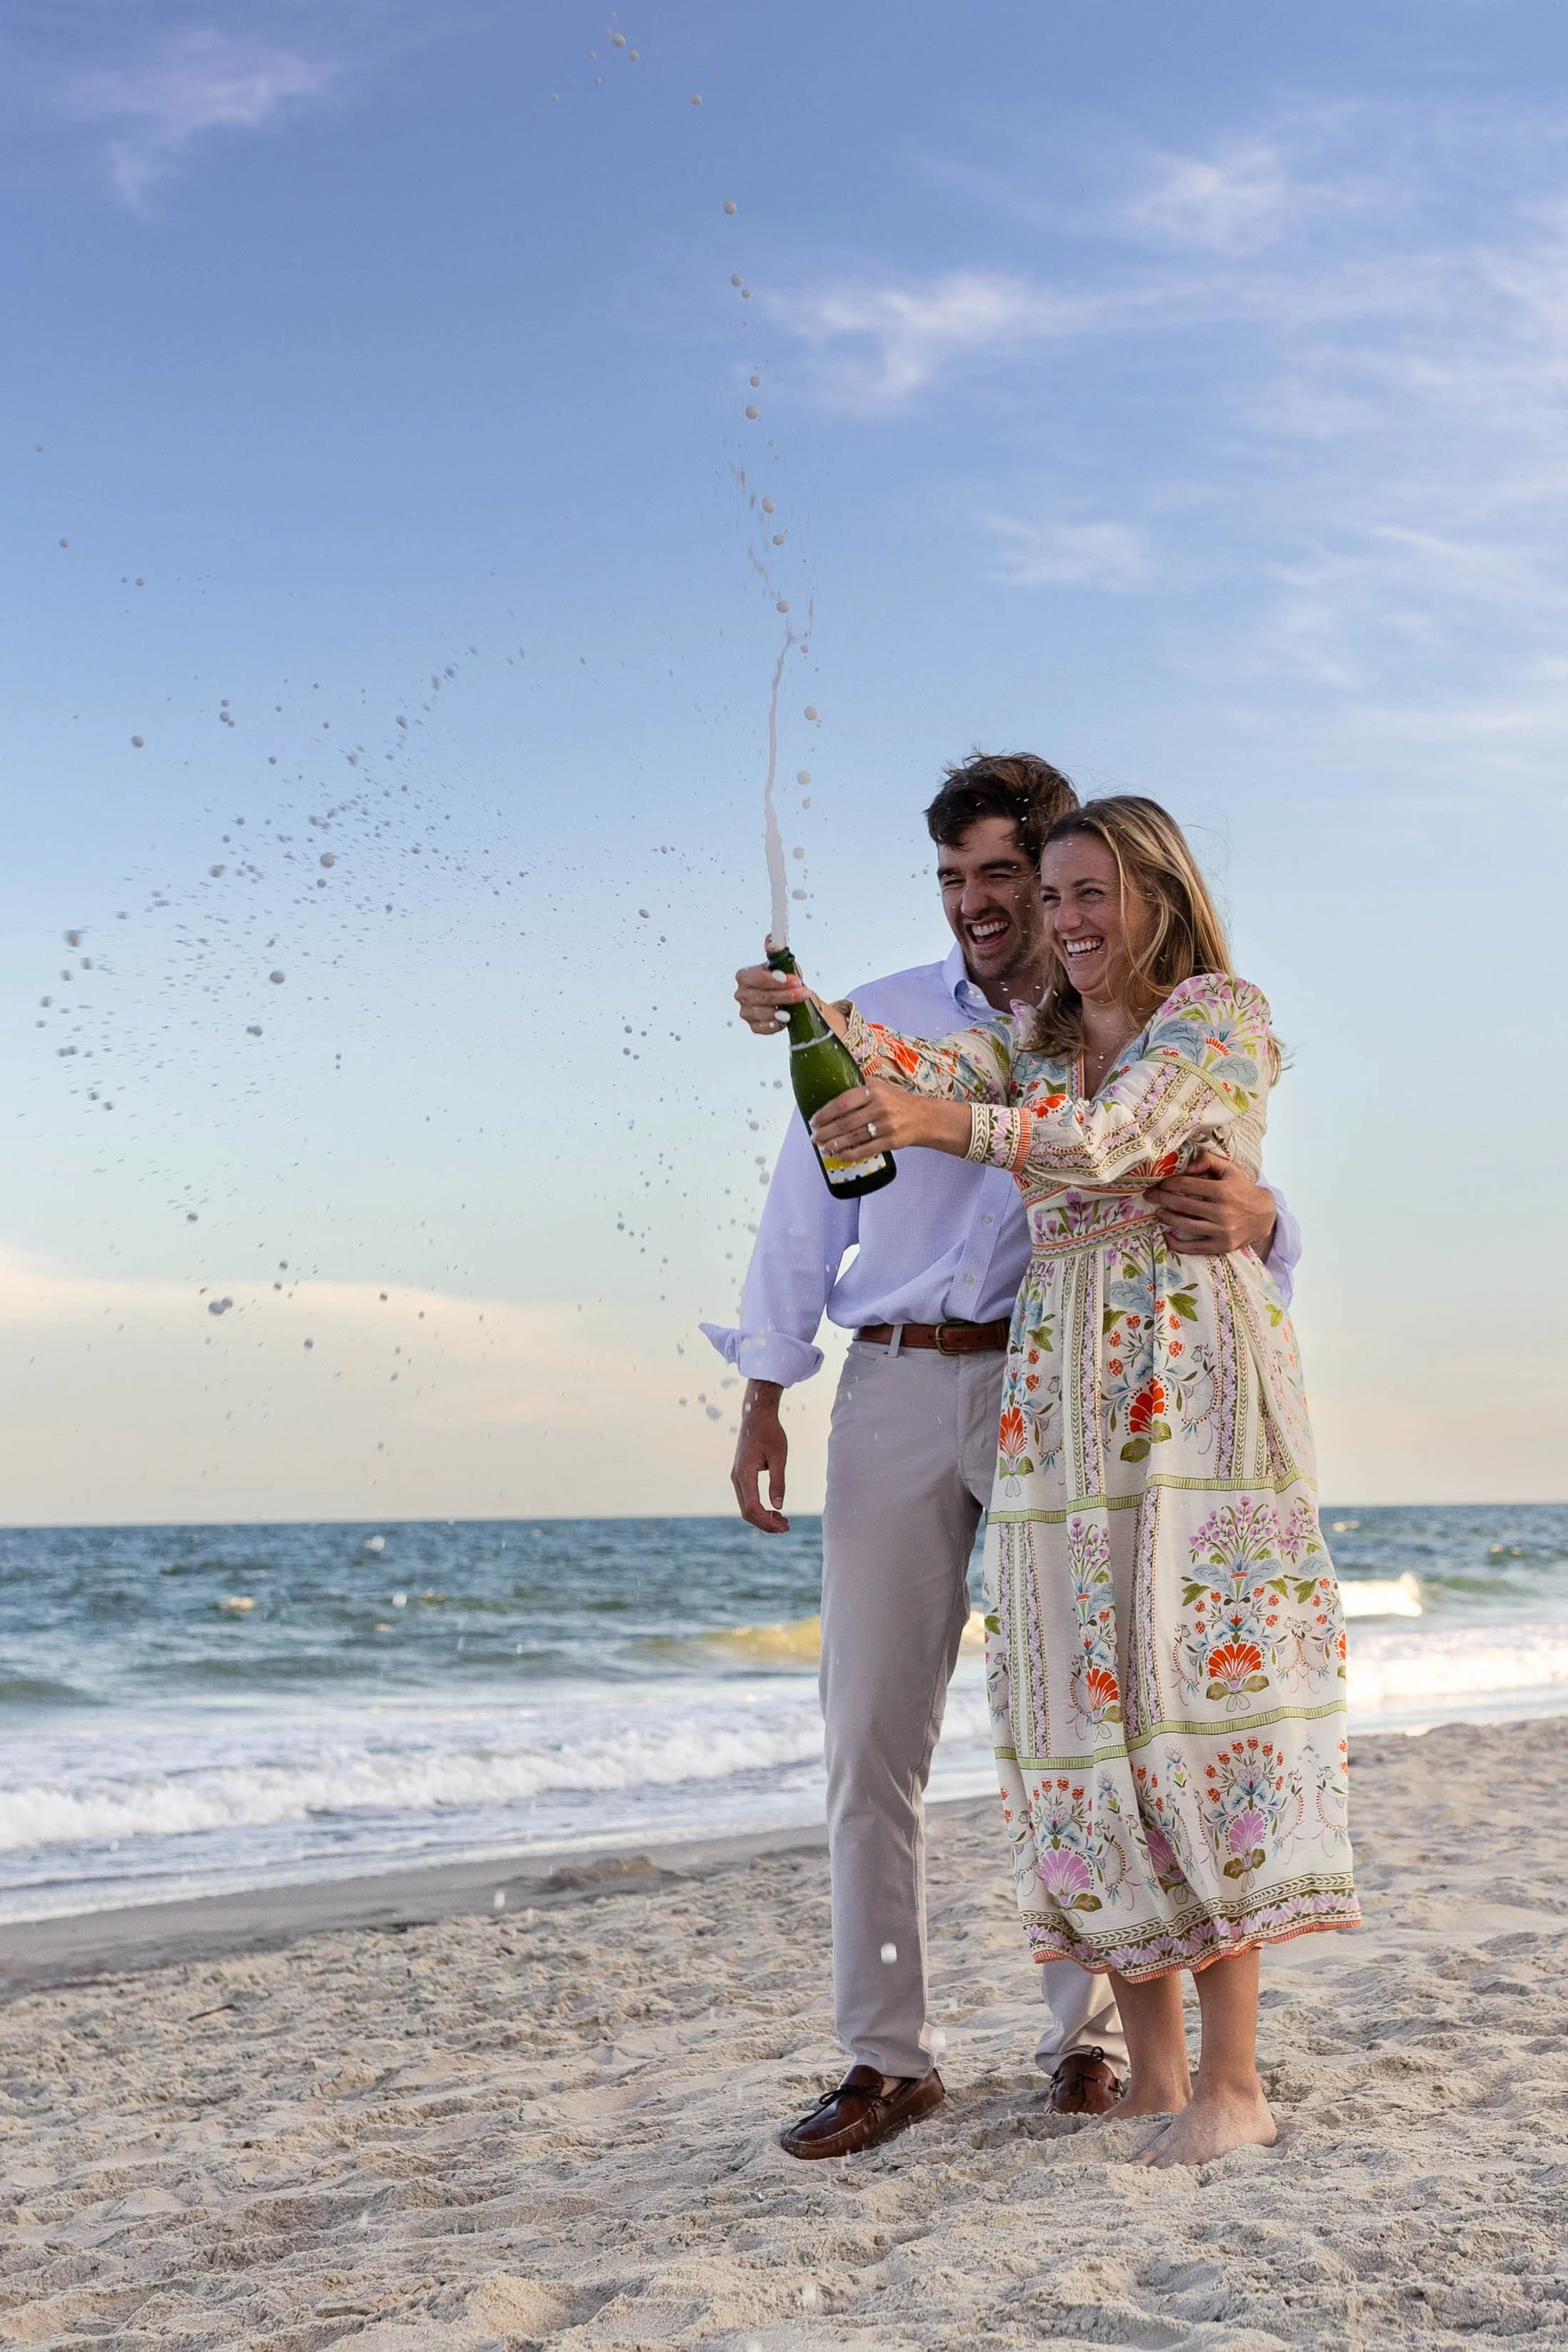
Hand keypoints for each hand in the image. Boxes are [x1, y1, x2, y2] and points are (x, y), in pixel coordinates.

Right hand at [731, 1380, 788, 1532]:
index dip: (767, 1521)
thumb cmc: (769, 1433)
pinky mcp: (740, 1475)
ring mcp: (736, 1477)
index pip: (752, 1507)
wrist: (756, 1416)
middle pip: (747, 1511)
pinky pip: (746, 1498)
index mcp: (745, 1474)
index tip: (784, 1526)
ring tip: (782, 1521)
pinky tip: (773, 1509)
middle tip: (786, 1527)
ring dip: (763, 1517)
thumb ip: (778, 1482)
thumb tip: (779, 1506)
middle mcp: (737, 1478)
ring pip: (746, 1506)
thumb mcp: (779, 1457)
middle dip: (765, 1523)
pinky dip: (759, 1508)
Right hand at [735, 949, 808, 1035]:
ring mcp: (746, 1011)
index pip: (757, 978)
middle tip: (803, 992)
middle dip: (785, 994)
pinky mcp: (753, 1026)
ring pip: (762, 1012)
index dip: (775, 980)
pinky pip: (762, 1028)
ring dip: (781, 1010)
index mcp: (745, 976)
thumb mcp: (781, 963)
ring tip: (794, 1008)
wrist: (788, 998)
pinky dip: (775, 1024)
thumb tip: (770, 939)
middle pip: (761, 996)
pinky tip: (785, 1019)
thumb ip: (775, 951)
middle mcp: (741, 994)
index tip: (794, 980)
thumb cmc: (782, 979)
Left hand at [809, 1080, 970, 1160]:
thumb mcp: (881, 1087)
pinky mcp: (892, 1141)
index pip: (842, 1102)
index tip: (813, 1120)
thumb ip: (860, 1088)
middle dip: (825, 1132)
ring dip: (834, 1144)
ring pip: (853, 1137)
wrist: (925, 1117)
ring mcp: (886, 1125)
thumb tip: (832, 1089)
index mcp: (873, 1091)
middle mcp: (879, 1107)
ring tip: (823, 1147)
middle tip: (814, 1137)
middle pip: (845, 1122)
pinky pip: (866, 1149)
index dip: (825, 1113)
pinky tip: (839, 1155)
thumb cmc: (898, 1102)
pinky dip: (850, 1154)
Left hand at [1145, 1151, 1277, 1258]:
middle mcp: (1222, 1211)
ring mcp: (1222, 1231)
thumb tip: (1186, 1167)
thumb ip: (1208, 1161)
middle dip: (1162, 1199)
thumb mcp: (1230, 1170)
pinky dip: (1177, 1244)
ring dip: (1167, 1218)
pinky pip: (1194, 1247)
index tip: (1160, 1183)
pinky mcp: (1221, 1246)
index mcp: (1223, 1191)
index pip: (1187, 1186)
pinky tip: (1167, 1237)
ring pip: (1186, 1225)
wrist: (1264, 1216)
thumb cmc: (1242, 1189)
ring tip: (1158, 1213)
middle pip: (1183, 1205)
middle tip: (1149, 1195)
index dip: (1169, 1184)